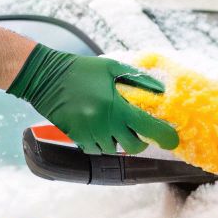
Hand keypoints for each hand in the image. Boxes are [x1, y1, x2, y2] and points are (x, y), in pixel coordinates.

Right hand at [8, 45, 177, 155]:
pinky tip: (101, 129)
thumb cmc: (80, 70)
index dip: (164, 136)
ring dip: (119, 141)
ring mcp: (89, 132)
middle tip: (140, 132)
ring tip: (116, 125)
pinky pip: (96, 149)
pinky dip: (102, 143)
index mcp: (116, 105)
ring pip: (114, 149)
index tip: (172, 140)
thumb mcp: (111, 68)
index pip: (148, 127)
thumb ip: (137, 78)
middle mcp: (104, 123)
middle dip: (141, 142)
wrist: (45, 77)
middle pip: (133, 146)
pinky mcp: (76, 137)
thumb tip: (160, 89)